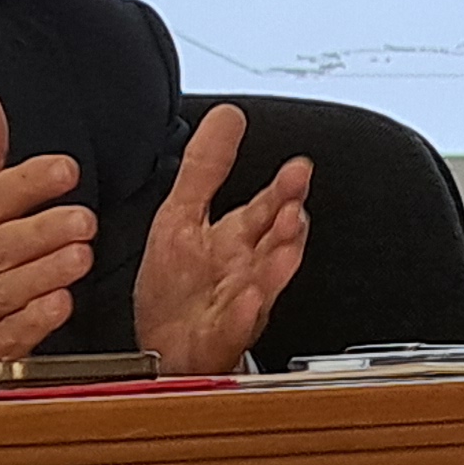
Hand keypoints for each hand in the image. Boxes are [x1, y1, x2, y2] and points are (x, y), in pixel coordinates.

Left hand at [131, 104, 313, 376]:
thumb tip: (228, 114)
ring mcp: (237, 305)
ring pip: (265, 283)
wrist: (164, 350)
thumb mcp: (182, 213)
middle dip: (287, 227)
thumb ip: (206, 165)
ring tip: (285, 248)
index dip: (283, 190)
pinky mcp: (218, 339)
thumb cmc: (178, 287)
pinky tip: (250, 300)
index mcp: (235, 238)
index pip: (266, 208)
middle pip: (274, 244)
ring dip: (276, 267)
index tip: (299, 168)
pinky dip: (244, 315)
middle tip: (296, 208)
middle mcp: (244, 269)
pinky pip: (234, 327)